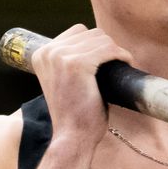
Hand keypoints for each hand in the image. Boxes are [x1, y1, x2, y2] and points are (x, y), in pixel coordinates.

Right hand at [34, 23, 132, 150]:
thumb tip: (98, 40)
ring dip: (115, 51)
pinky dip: (121, 55)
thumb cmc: (74, 112)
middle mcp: (48, 52)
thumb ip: (71, 60)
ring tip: (120, 66)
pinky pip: (108, 49)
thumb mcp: (64, 80)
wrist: (72, 136)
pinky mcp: (77, 64)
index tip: (106, 61)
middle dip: (107, 47)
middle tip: (116, 66)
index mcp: (41, 53)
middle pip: (90, 33)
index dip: (96, 45)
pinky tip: (126, 64)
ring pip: (101, 39)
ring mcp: (60, 56)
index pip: (77, 32)